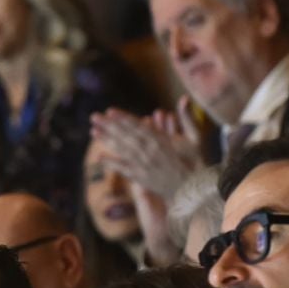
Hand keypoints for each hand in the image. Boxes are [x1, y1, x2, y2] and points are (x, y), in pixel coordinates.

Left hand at [90, 105, 204, 200]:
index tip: (110, 111)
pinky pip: (123, 169)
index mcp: (161, 141)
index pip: (138, 127)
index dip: (123, 118)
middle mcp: (149, 152)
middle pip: (125, 136)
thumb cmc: (195, 162)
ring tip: (93, 131)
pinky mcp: (141, 178)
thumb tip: (184, 98)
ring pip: (121, 150)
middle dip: (108, 126)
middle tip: (93, 117)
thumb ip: (187, 118)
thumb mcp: (195, 138)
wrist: (193, 190)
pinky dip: (112, 163)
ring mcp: (143, 166)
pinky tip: (99, 158)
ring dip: (106, 140)